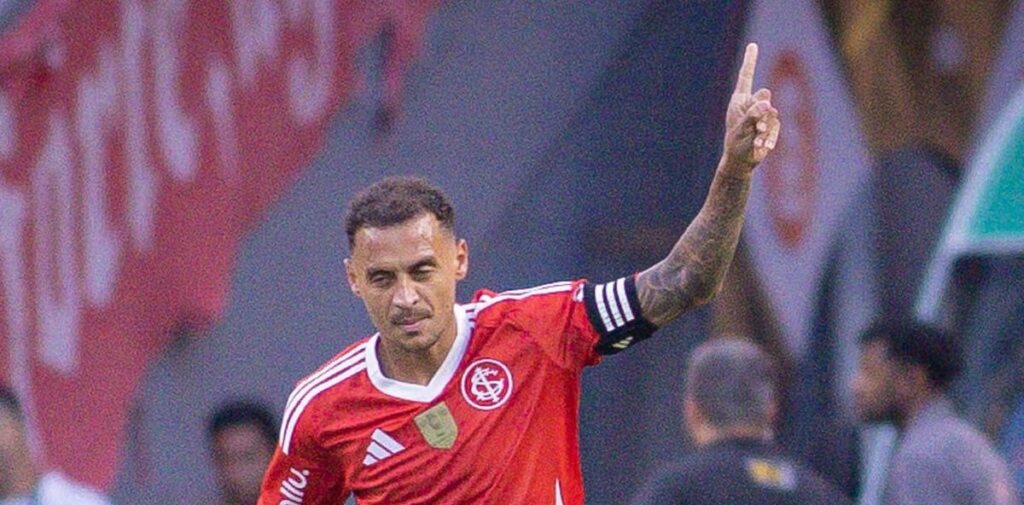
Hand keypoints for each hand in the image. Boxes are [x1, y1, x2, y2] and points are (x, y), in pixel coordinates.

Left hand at [722, 43, 779, 173]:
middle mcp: (751, 104)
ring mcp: (762, 114)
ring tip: (757, 141)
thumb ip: (753, 114)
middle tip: (757, 127)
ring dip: (766, 129)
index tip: (753, 45)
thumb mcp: (742, 130)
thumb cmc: (736, 145)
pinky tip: (764, 148)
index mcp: (739, 101)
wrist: (741, 163)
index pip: (746, 77)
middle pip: (765, 96)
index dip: (750, 61)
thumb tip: (766, 102)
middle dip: (762, 112)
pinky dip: (771, 137)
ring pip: (773, 113)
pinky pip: (777, 126)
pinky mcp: (770, 125)